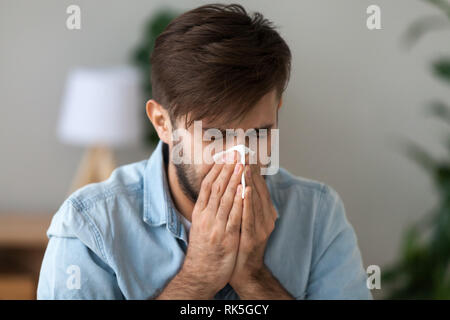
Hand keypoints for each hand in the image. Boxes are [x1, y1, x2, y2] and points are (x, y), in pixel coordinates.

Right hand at [180, 152, 243, 297]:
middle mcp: (206, 217)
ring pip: (226, 198)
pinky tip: (246, 189)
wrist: (200, 274)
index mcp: (199, 213)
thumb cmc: (203, 249)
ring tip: (242, 164)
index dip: (217, 169)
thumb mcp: (201, 226)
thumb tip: (216, 191)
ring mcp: (216, 227)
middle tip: (236, 153)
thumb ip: (207, 209)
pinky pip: (235, 216)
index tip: (225, 156)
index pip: (208, 186)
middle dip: (227, 169)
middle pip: (217, 188)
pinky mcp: (227, 237)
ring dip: (235, 180)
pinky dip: (240, 201)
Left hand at [229, 164, 277, 287]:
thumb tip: (243, 180)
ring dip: (249, 182)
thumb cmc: (243, 241)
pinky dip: (247, 203)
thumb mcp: (247, 219)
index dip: (254, 169)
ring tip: (245, 166)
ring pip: (255, 201)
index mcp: (266, 212)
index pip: (260, 187)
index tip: (246, 153)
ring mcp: (261, 228)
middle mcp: (267, 218)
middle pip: (259, 190)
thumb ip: (248, 202)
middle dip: (251, 171)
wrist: (244, 270)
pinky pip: (249, 217)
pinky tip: (244, 191)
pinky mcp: (253, 238)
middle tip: (244, 153)